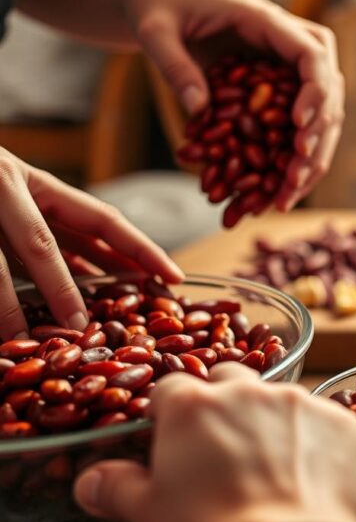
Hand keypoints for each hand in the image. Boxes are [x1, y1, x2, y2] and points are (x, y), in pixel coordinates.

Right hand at [0, 148, 182, 339]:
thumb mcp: (19, 201)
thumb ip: (52, 233)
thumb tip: (96, 274)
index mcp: (34, 182)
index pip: (101, 218)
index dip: (140, 248)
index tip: (173, 277)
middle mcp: (4, 184)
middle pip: (41, 243)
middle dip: (65, 288)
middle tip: (84, 328)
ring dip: (6, 304)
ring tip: (20, 340)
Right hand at [73, 363, 355, 521]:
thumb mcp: (150, 513)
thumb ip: (117, 488)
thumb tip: (91, 482)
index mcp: (192, 405)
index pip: (172, 389)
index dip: (171, 413)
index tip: (175, 436)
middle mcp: (248, 390)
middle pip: (229, 379)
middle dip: (223, 403)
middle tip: (225, 446)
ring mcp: (300, 401)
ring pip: (280, 398)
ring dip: (273, 420)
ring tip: (273, 465)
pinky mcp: (342, 421)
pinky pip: (324, 420)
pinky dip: (315, 439)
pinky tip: (311, 474)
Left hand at [125, 0, 343, 210]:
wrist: (159, 6)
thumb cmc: (156, 8)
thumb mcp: (154, 31)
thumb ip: (173, 65)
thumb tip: (198, 107)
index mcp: (267, 22)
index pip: (313, 54)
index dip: (315, 92)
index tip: (299, 126)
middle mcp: (288, 45)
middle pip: (328, 93)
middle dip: (317, 139)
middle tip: (294, 175)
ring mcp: (288, 71)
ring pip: (322, 117)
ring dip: (310, 160)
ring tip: (286, 197)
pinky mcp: (279, 93)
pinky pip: (299, 129)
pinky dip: (292, 162)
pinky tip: (277, 194)